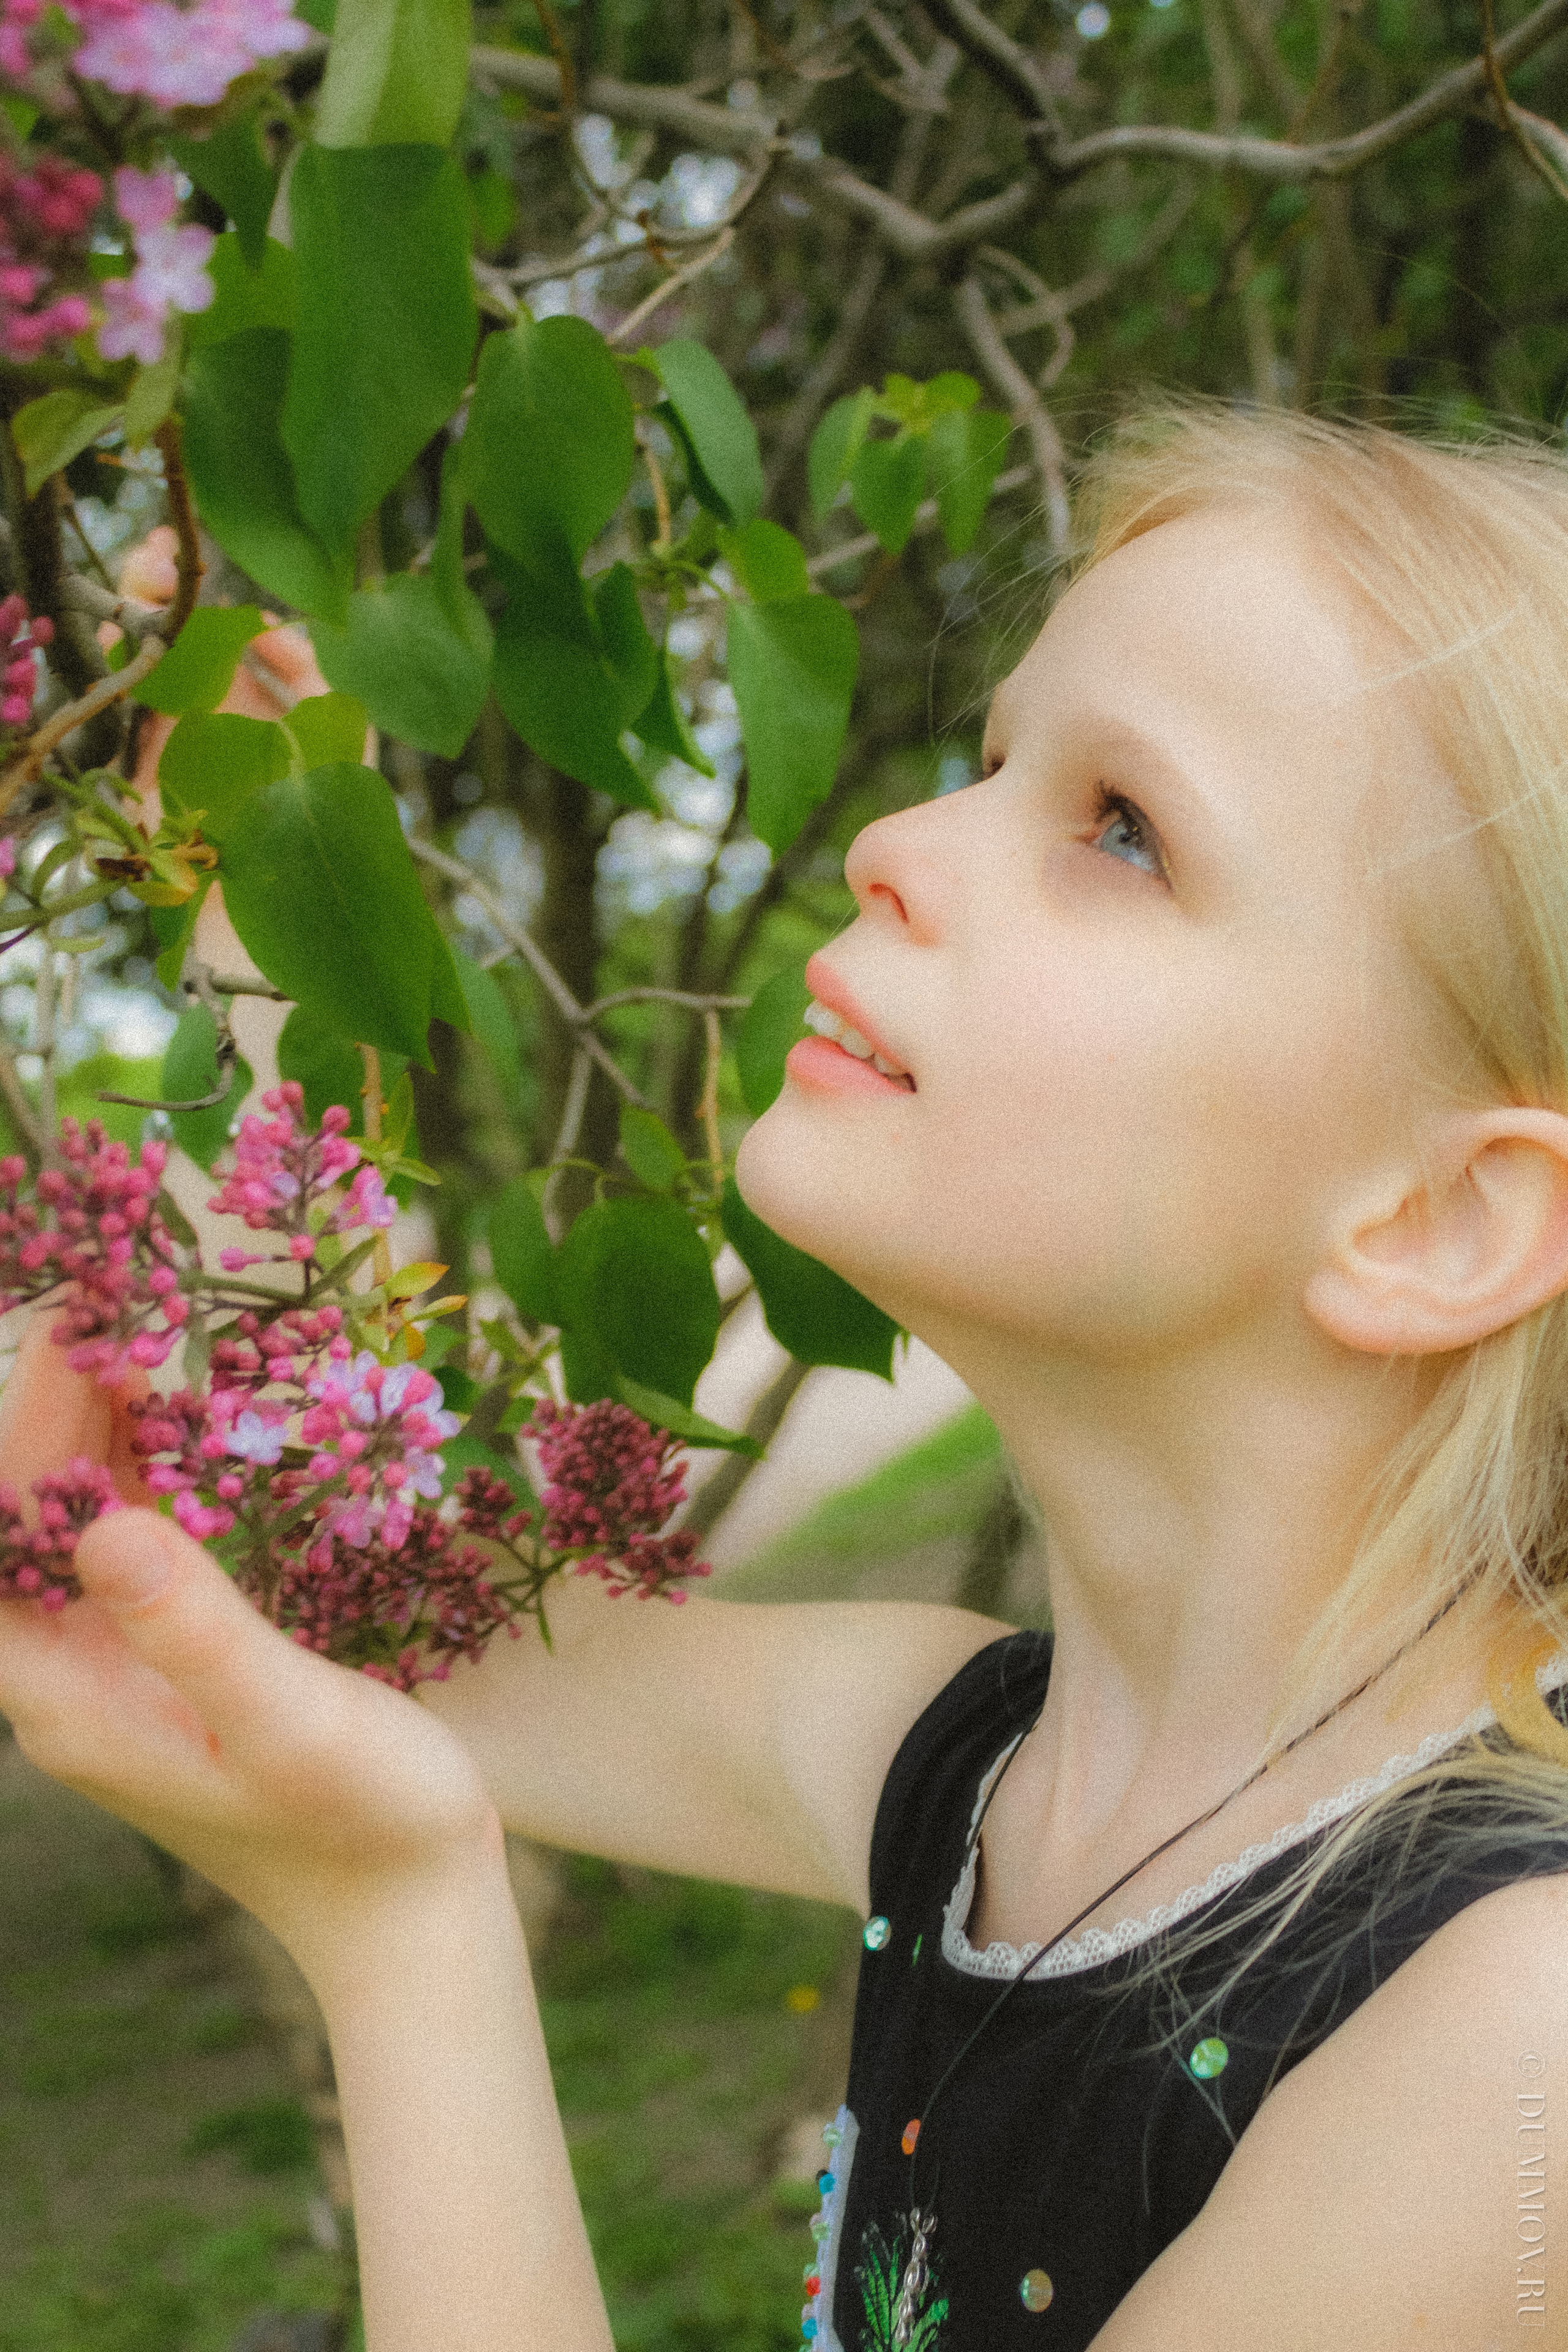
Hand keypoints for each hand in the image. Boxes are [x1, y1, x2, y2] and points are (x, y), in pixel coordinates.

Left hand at [0, 1314, 500, 1985]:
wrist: (413, 1919)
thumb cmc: (366, 1827)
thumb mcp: (289, 1723)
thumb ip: (198, 1630)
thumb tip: (103, 1521)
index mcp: (68, 1699)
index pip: (1, 1533)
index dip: (30, 1420)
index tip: (83, 1322)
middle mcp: (71, 1682)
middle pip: (26, 1518)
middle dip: (61, 1404)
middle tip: (119, 1295)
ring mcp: (119, 1673)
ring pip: (77, 1526)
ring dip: (103, 1428)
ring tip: (147, 1326)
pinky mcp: (171, 1666)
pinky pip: (134, 1547)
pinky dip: (151, 1471)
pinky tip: (192, 1414)